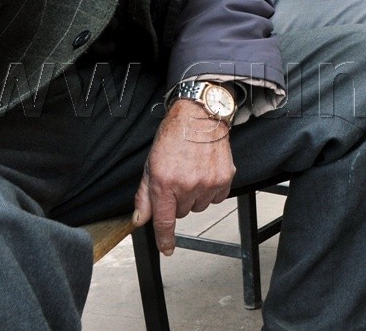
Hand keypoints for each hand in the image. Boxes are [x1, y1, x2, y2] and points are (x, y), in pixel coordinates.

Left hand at [132, 99, 235, 255]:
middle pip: (181, 212)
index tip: (167, 249)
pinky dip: (211, 190)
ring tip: (192, 173)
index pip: (164, 221)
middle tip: (177, 180)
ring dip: (195, 196)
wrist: (200, 116)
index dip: (165, 239)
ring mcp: (208, 182)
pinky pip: (217, 198)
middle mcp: (187, 185)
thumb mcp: (151, 165)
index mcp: (165, 182)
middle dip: (177, 201)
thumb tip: (140, 220)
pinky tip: (205, 173)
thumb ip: (144, 196)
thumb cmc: (174, 137)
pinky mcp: (225, 178)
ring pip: (199, 206)